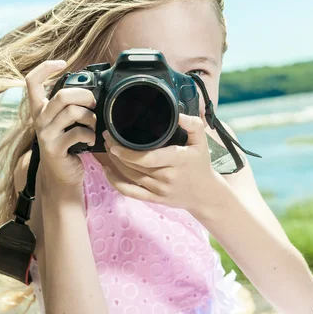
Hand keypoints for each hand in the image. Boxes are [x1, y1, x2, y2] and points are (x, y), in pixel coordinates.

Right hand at [25, 60, 96, 200]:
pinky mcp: (55, 148)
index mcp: (40, 109)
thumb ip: (71, 105)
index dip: (45, 67)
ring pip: (72, 112)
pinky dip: (90, 134)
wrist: (62, 175)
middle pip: (61, 95)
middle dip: (84, 95)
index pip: (32, 81)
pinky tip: (91, 140)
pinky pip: (78, 133)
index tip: (62, 63)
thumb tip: (93, 88)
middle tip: (94, 103)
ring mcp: (46, 134)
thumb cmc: (68, 144)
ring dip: (90, 116)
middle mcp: (39, 119)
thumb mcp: (65, 122)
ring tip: (94, 124)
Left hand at [102, 114, 225, 214]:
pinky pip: (130, 192)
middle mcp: (166, 176)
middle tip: (107, 137)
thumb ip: (193, 125)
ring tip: (108, 148)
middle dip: (116, 152)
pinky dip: (115, 182)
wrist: (205, 194)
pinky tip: (107, 171)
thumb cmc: (200, 164)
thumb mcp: (202, 142)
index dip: (127, 151)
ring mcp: (159, 190)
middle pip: (134, 166)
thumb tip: (177, 114)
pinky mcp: (154, 199)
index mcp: (177, 160)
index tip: (113, 140)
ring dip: (114, 162)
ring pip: (129, 176)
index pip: (147, 158)